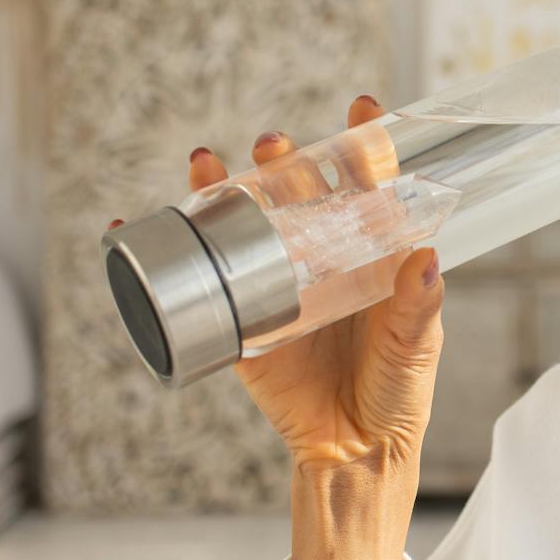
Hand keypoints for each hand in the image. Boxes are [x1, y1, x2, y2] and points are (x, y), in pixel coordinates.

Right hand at [107, 94, 446, 478]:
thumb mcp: (415, 345)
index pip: (367, 186)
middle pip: (299, 192)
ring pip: (246, 223)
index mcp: (370, 255)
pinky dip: (164, 248)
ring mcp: (276, 286)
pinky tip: (133, 223)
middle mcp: (321, 259)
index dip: (364, 145)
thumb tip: (426, 257)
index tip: (362, 109)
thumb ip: (418, 304)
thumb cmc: (396, 391)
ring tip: (209, 162)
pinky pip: (199, 282)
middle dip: (285, 159)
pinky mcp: (240, 322)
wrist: (353, 450)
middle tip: (275, 144)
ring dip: (224, 186)